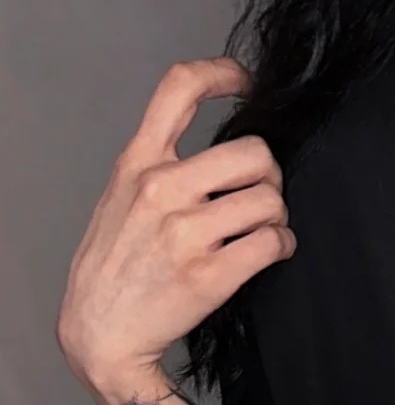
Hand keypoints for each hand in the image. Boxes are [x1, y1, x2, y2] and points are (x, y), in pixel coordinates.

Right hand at [57, 58, 294, 385]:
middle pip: (253, 152)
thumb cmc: (116, 265)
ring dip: (278, 216)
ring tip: (264, 230)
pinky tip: (272, 252)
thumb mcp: (122, 196)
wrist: (102, 330)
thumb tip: (221, 156)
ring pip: (270, 200)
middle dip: (270, 174)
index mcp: (138, 161)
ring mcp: (186, 232)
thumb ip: (160, 166)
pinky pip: (273, 242)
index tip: (248, 84)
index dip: (223, 74)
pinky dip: (283, 246)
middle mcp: (162, 188)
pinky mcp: (210, 274)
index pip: (179, 88)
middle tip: (262, 195)